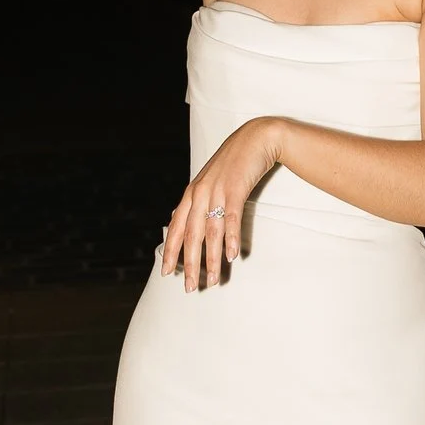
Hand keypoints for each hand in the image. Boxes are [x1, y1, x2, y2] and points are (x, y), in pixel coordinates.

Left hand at [160, 116, 283, 291]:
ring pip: (210, 231)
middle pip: (191, 234)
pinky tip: (232, 255)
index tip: (167, 272)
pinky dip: (231, 238)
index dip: (171, 251)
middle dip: (190, 263)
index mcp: (192, 193)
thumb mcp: (211, 181)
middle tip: (191, 286)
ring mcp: (217, 190)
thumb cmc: (234, 162)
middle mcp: (199, 193)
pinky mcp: (235, 189)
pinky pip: (231, 218)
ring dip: (212, 258)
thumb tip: (188, 222)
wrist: (256, 138)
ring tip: (215, 279)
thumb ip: (200, 201)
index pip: (176, 227)